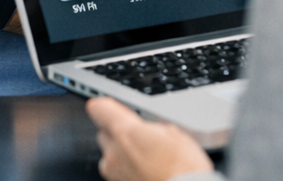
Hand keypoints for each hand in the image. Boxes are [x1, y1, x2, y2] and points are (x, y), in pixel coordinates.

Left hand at [86, 97, 212, 180]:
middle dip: (118, 134)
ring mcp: (116, 174)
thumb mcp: (174, 135)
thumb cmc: (184, 171)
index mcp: (124, 132)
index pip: (98, 108)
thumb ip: (152, 128)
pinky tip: (147, 172)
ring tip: (146, 159)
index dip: (106, 107)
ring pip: (109, 157)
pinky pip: (118, 174)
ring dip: (121, 155)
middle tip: (140, 138)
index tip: (114, 109)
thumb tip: (150, 130)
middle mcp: (114, 153)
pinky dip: (128, 172)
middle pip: (104, 134)